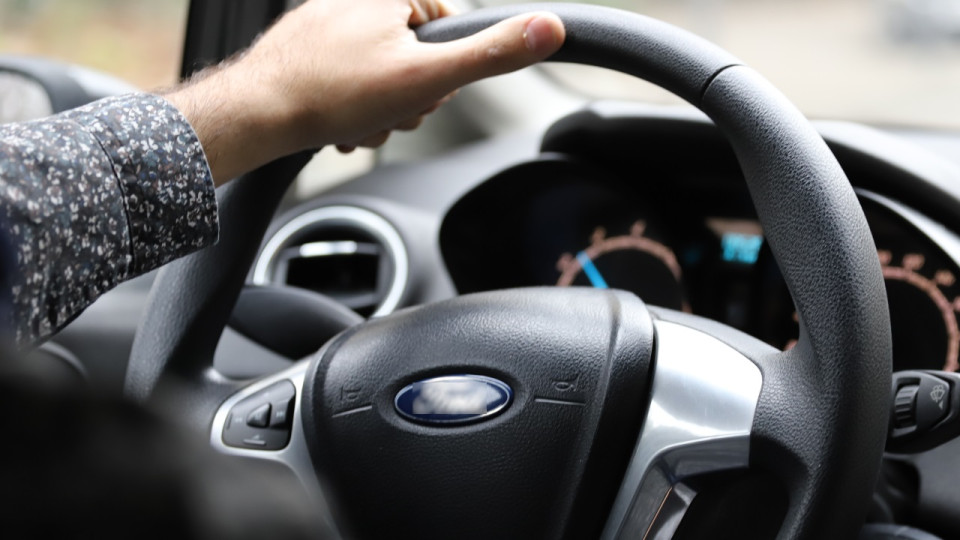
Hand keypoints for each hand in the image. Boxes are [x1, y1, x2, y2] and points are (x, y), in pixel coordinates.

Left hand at [165, 0, 564, 184]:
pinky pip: (346, 77)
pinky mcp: (305, 46)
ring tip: (358, 120)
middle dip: (407, 95)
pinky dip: (349, 105)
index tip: (421, 90)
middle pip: (413, 54)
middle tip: (387, 109)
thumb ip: (491, 54)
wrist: (258, 114)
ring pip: (380, 71)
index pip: (447, 29)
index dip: (442, 72)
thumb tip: (549, 27)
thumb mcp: (428, 76)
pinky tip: (339, 123)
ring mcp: (326, 20)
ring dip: (378, 108)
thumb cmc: (335, 93)